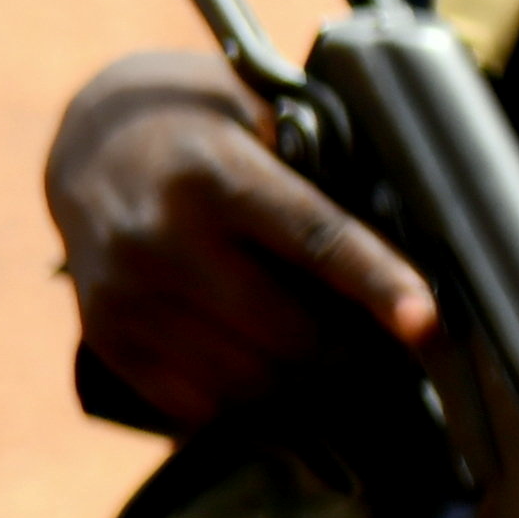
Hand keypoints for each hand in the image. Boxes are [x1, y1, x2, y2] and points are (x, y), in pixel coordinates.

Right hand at [48, 51, 436, 431]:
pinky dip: (247, 397)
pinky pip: (200, 403)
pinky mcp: (106, 336)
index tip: (426, 324)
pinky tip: (267, 364)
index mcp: (217, 174)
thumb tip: (411, 237)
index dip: (378, 284)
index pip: (315, 238)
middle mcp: (163, 238)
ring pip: (248, 379)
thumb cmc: (209, 128)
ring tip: (328, 351)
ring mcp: (127, 294)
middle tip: (380, 338)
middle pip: (289, 330)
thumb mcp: (265, 114)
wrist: (92, 146)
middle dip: (351, 347)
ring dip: (304, 378)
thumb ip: (325, 168)